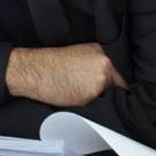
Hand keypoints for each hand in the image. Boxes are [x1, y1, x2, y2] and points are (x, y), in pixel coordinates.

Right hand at [5, 43, 127, 106]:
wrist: (33, 70)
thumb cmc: (51, 64)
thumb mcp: (80, 55)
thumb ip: (99, 63)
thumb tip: (113, 78)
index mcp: (102, 51)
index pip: (122, 71)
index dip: (116, 81)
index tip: (111, 86)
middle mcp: (104, 63)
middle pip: (120, 85)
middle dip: (110, 90)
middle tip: (89, 88)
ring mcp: (100, 79)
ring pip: (110, 97)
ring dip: (101, 98)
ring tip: (79, 91)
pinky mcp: (91, 95)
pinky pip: (98, 105)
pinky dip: (90, 104)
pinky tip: (75, 96)